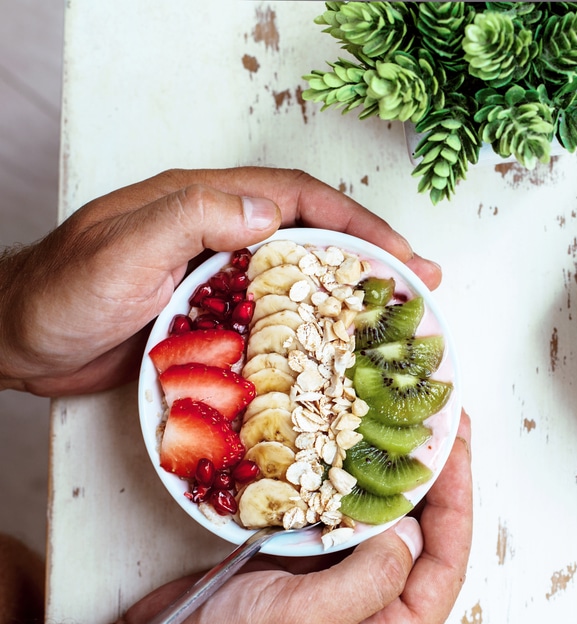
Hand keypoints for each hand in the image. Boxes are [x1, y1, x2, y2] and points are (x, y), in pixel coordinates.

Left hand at [0, 167, 441, 396]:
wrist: (11, 341)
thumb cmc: (58, 293)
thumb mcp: (122, 247)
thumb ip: (191, 219)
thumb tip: (268, 210)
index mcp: (204, 202)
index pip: (297, 200)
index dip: (356, 222)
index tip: (400, 252)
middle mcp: (217, 233)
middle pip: (311, 234)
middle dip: (370, 254)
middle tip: (420, 285)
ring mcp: (215, 276)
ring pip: (297, 278)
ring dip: (347, 295)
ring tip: (393, 322)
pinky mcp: (209, 316)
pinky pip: (273, 317)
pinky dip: (310, 331)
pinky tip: (332, 356)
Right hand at [114, 410, 472, 623]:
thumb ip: (370, 580)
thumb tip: (413, 530)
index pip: (444, 565)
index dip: (456, 501)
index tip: (454, 446)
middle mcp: (370, 612)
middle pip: (422, 536)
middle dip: (432, 477)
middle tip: (437, 420)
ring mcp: (337, 585)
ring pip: (382, 521)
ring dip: (391, 472)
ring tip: (402, 422)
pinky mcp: (304, 565)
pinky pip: (338, 517)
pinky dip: (346, 482)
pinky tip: (350, 446)